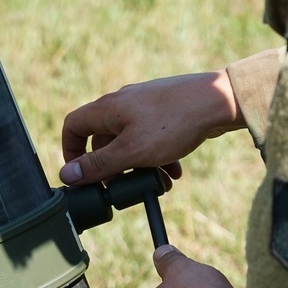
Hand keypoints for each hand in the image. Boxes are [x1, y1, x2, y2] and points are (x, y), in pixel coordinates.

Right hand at [59, 70, 242, 185]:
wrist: (219, 101)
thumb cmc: (174, 123)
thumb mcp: (131, 152)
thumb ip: (98, 166)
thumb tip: (67, 175)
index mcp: (108, 109)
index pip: (73, 126)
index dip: (70, 152)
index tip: (80, 175)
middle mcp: (122, 103)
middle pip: (103, 140)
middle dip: (115, 168)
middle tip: (125, 186)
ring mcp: (144, 106)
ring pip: (130, 142)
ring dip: (140, 167)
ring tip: (159, 183)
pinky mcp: (164, 111)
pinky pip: (150, 138)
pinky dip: (157, 157)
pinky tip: (173, 171)